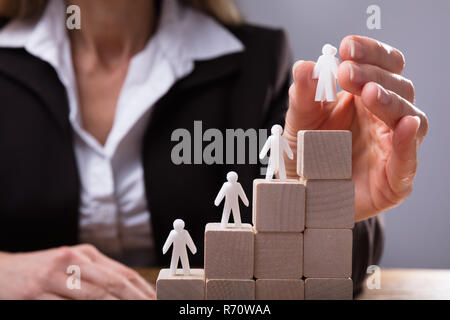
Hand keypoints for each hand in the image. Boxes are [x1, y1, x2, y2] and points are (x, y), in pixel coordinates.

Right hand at [0, 244, 155, 299]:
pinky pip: (66, 306)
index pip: (124, 274)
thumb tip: (131, 292)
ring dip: (117, 306)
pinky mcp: (37, 290)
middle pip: (115, 284)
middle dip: (137, 300)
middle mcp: (75, 260)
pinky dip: (86, 311)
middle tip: (152, 309)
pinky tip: (97, 314)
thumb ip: (98, 277)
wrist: (0, 272)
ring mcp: (56, 274)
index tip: (158, 303)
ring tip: (135, 312)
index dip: (144, 292)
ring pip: (96, 295)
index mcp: (87, 255)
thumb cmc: (40, 274)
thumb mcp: (71, 268)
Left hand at [284, 35, 427, 221]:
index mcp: (365, 98)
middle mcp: (384, 119)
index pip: (383, 66)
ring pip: (409, 118)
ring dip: (391, 101)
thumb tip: (306, 66)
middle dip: (374, 76)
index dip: (371, 53)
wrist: (302, 194)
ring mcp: (392, 147)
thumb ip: (303, 95)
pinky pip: (407, 160)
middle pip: (399, 87)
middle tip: (347, 73)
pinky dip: (407, 142)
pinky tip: (404, 125)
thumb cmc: (306, 153)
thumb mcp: (299, 120)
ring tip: (369, 93)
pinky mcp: (394, 179)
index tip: (347, 47)